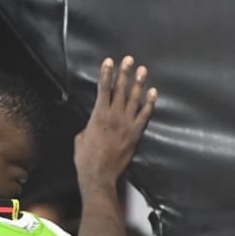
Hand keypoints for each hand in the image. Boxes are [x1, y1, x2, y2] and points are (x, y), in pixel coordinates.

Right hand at [74, 56, 157, 187]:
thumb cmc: (86, 159)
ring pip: (135, 99)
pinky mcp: (136, 133)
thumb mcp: (80, 139)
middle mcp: (114, 116)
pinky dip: (150, 103)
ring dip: (139, 83)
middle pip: (121, 89)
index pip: (103, 89)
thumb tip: (92, 124)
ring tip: (142, 70)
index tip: (109, 61)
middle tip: (129, 59)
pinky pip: (145, 115)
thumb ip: (88, 126)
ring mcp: (127, 124)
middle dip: (125, 73)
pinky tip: (153, 92)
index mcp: (98, 115)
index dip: (106, 74)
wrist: (100, 176)